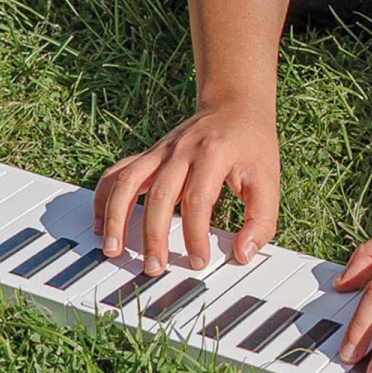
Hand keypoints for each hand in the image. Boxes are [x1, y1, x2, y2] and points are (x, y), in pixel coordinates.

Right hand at [92, 97, 279, 275]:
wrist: (235, 105)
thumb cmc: (252, 143)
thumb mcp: (269, 179)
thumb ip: (261, 219)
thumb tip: (243, 254)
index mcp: (213, 154)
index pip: (198, 200)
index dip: (195, 235)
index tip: (198, 260)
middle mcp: (182, 150)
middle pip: (161, 195)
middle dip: (154, 236)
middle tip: (154, 267)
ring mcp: (161, 151)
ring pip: (128, 182)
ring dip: (117, 216)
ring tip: (114, 249)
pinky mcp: (149, 155)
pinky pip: (117, 173)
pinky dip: (104, 197)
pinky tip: (102, 223)